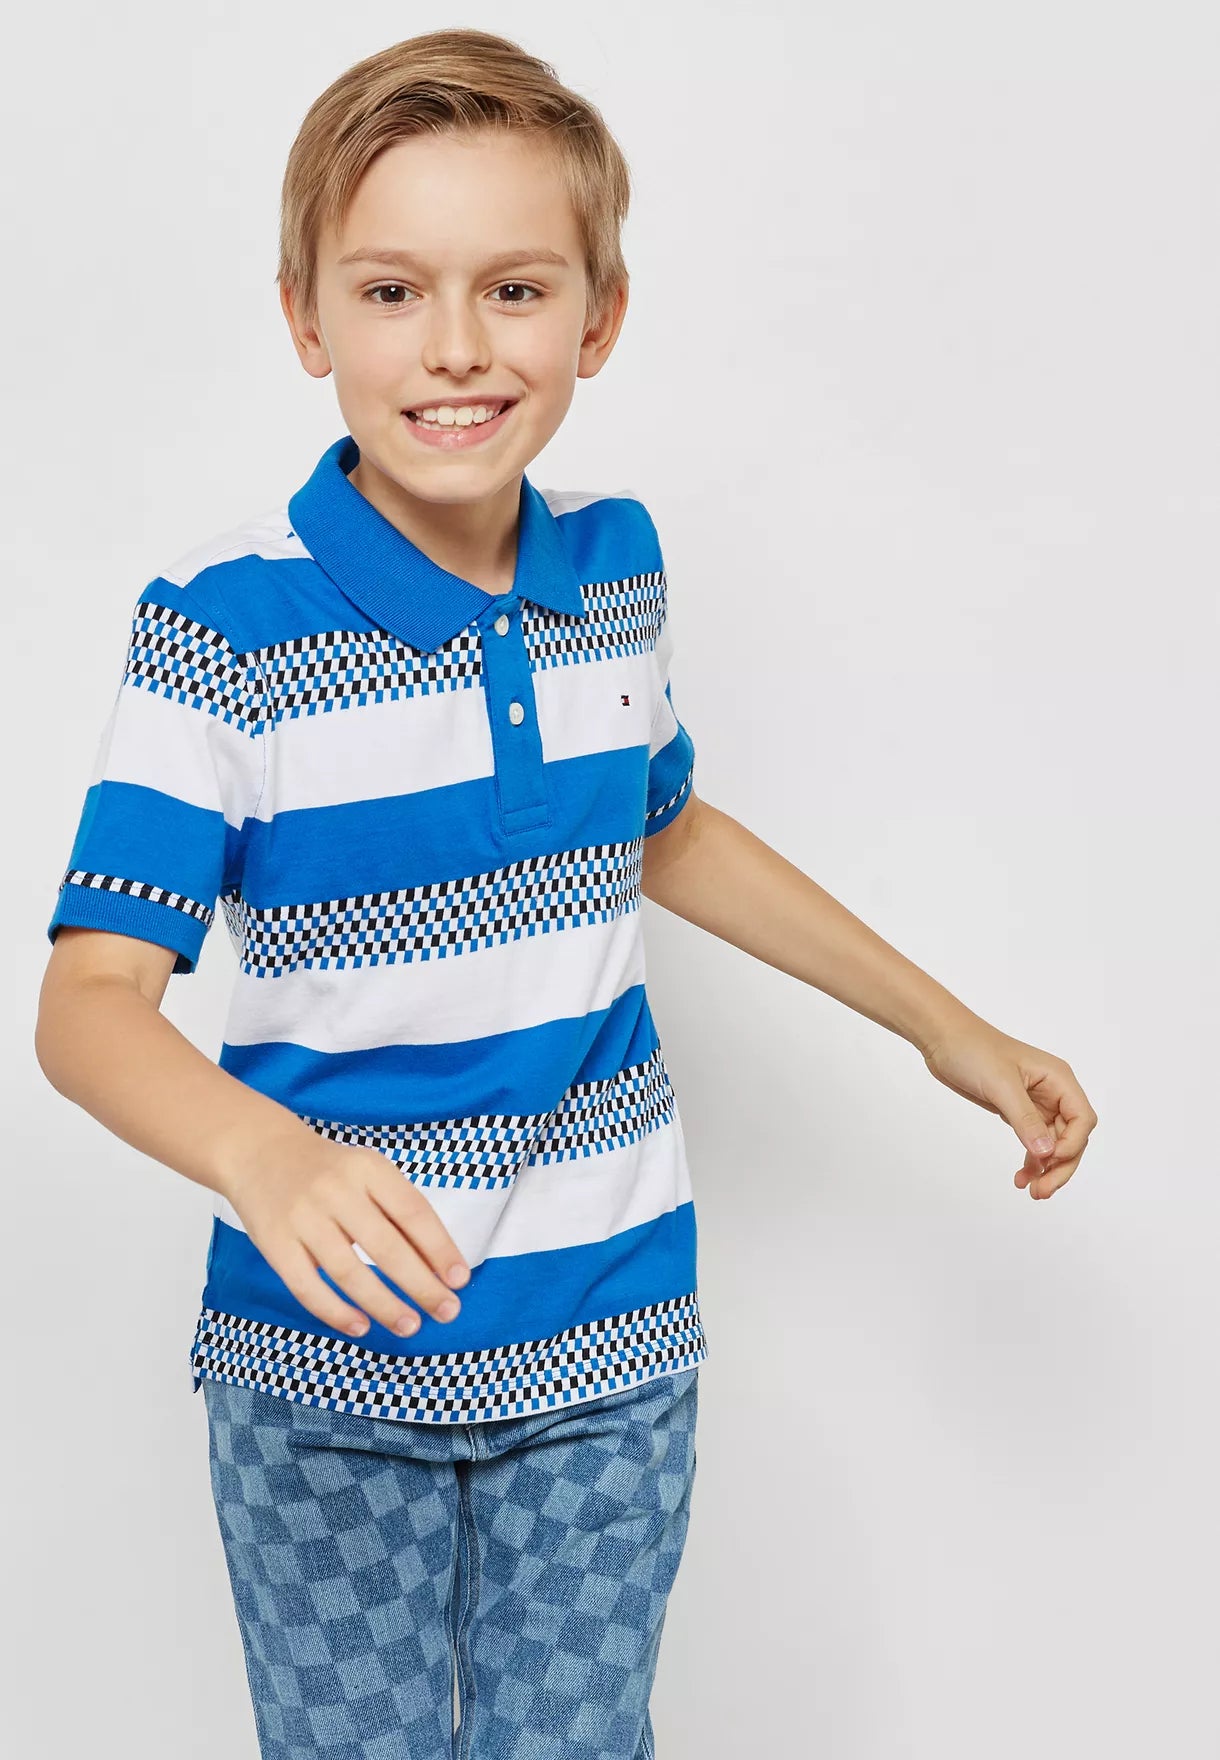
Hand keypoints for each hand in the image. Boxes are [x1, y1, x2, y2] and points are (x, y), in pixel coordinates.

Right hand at [221, 1128, 471, 1337]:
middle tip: (447, 1311)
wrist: (259, 1151)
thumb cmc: (330, 1171)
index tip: (460, 1279)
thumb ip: (398, 1210)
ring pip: (349, 1272)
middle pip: (386, 1247)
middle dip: (421, 1285)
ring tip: (410, 1325)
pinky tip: (361, 1326)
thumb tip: (438, 1265)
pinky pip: (308, 1286)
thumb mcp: (368, 1172)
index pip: (413, 1212)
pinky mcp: (274, 1244)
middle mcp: (336, 1190)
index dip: (440, 1248)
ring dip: (384, 1304)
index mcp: (368, 1168)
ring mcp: (303, 1218)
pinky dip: (336, 1311)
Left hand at [919, 1017, 1097, 1198]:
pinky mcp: (1018, 1111)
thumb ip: (1025, 1119)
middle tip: (1042, 1191)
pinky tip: (1022, 1177)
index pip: (1082, 1119)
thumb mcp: (1001, 1085)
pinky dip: (1032, 1161)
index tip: (1049, 1161)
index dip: (1072, 1145)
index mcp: (1058, 1078)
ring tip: (1033, 1191)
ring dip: (1047, 1168)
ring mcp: (1036, 1103)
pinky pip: (1035, 1141)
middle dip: (1061, 1166)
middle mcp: (1053, 1091)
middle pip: (1072, 1137)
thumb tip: (1047, 1153)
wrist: (943, 1039)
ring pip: (1054, 1144)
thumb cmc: (973, 1050)